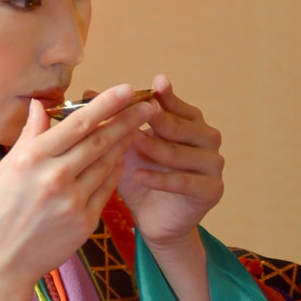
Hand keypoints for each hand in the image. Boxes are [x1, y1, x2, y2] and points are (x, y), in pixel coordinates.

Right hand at [0, 83, 161, 292]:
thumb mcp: (4, 170)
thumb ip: (29, 137)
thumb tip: (40, 107)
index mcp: (30, 159)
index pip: (77, 124)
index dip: (105, 105)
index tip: (126, 90)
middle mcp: (54, 177)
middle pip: (99, 141)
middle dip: (127, 120)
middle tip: (148, 105)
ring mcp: (72, 200)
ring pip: (106, 163)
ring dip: (125, 143)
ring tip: (139, 127)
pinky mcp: (85, 221)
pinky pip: (106, 189)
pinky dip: (114, 170)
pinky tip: (121, 158)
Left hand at [117, 75, 224, 252]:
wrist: (152, 217)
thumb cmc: (137, 173)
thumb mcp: (122, 144)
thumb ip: (112, 118)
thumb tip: (87, 92)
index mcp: (189, 122)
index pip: (178, 105)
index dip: (167, 95)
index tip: (156, 83)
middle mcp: (206, 138)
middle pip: (181, 126)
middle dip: (157, 120)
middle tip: (137, 114)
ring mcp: (213, 164)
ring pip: (182, 152)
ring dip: (155, 148)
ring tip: (131, 143)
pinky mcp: (212, 190)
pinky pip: (186, 181)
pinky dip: (161, 178)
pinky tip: (139, 175)